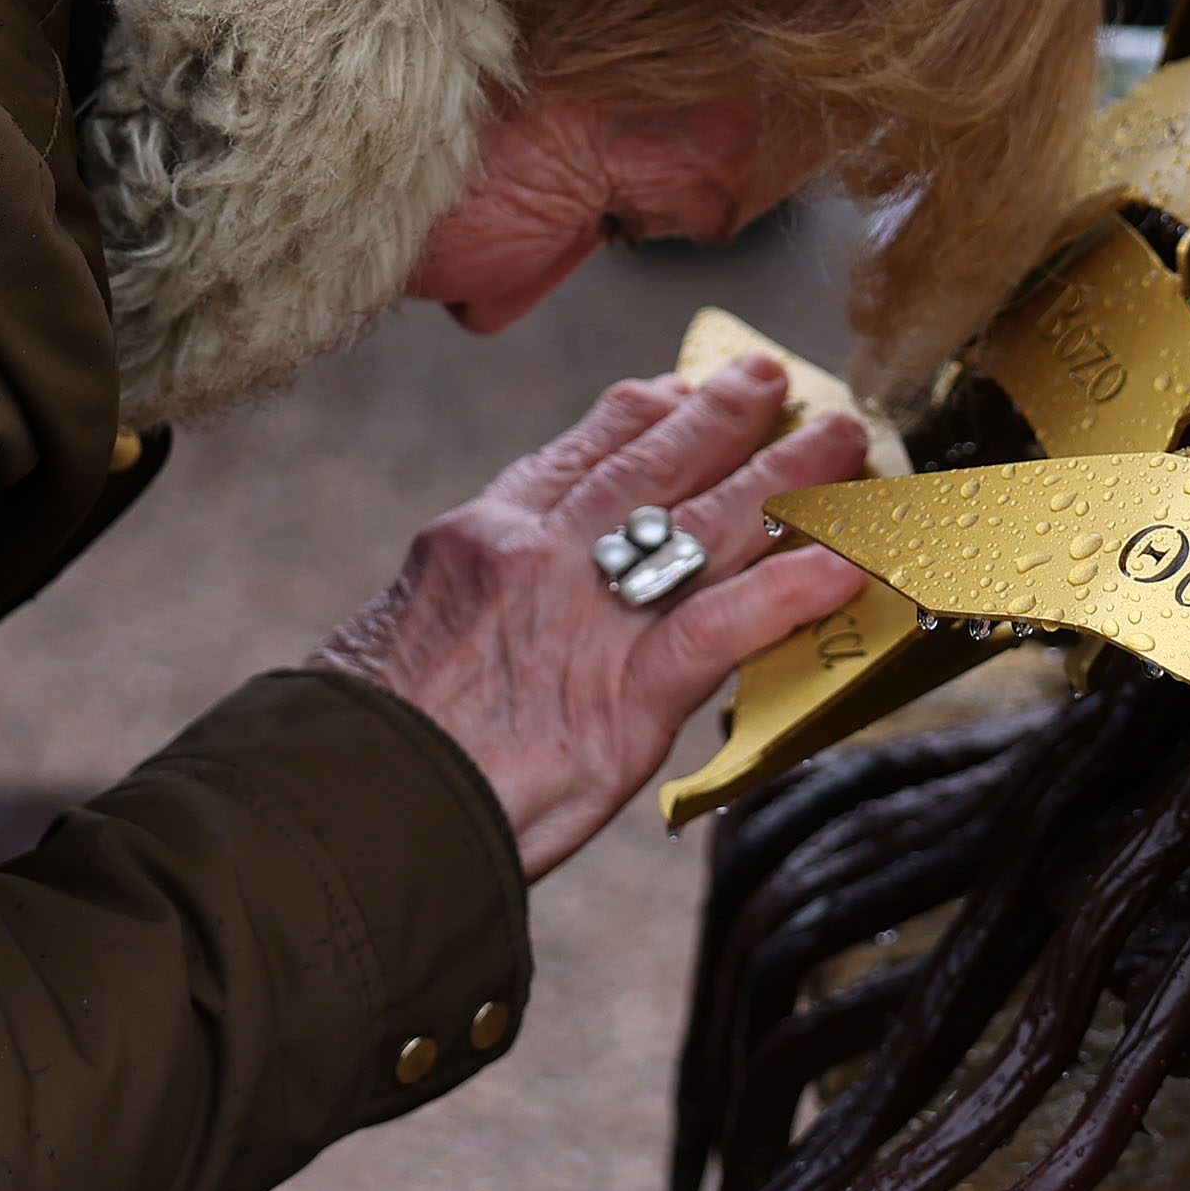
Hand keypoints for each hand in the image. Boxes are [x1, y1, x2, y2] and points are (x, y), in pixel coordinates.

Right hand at [313, 352, 875, 878]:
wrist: (345, 809)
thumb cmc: (353, 741)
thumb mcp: (390, 638)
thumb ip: (460, 607)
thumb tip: (486, 618)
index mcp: (479, 536)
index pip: (578, 454)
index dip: (641, 413)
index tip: (680, 387)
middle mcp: (541, 555)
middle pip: (656, 465)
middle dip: (726, 417)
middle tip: (775, 381)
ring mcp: (588, 619)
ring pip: (708, 525)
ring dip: (788, 479)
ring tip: (844, 442)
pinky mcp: (625, 698)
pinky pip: (724, 628)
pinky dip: (789, 593)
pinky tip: (843, 567)